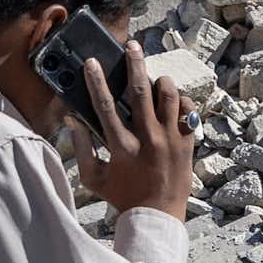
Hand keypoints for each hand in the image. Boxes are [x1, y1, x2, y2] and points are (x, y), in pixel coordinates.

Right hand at [70, 41, 195, 221]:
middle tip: (132, 45)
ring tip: (154, 76)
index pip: (105, 106)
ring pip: (169, 96)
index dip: (96, 81)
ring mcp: (171, 139)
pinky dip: (181, 101)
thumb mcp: (94, 178)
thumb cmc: (123, 198)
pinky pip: (189, 112)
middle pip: (141, 91)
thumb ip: (82, 150)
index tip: (91, 62)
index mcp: (122, 146)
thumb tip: (73, 123)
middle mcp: (148, 138)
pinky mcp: (188, 143)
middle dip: (135, 64)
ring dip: (161, 81)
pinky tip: (173, 100)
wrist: (158, 217)